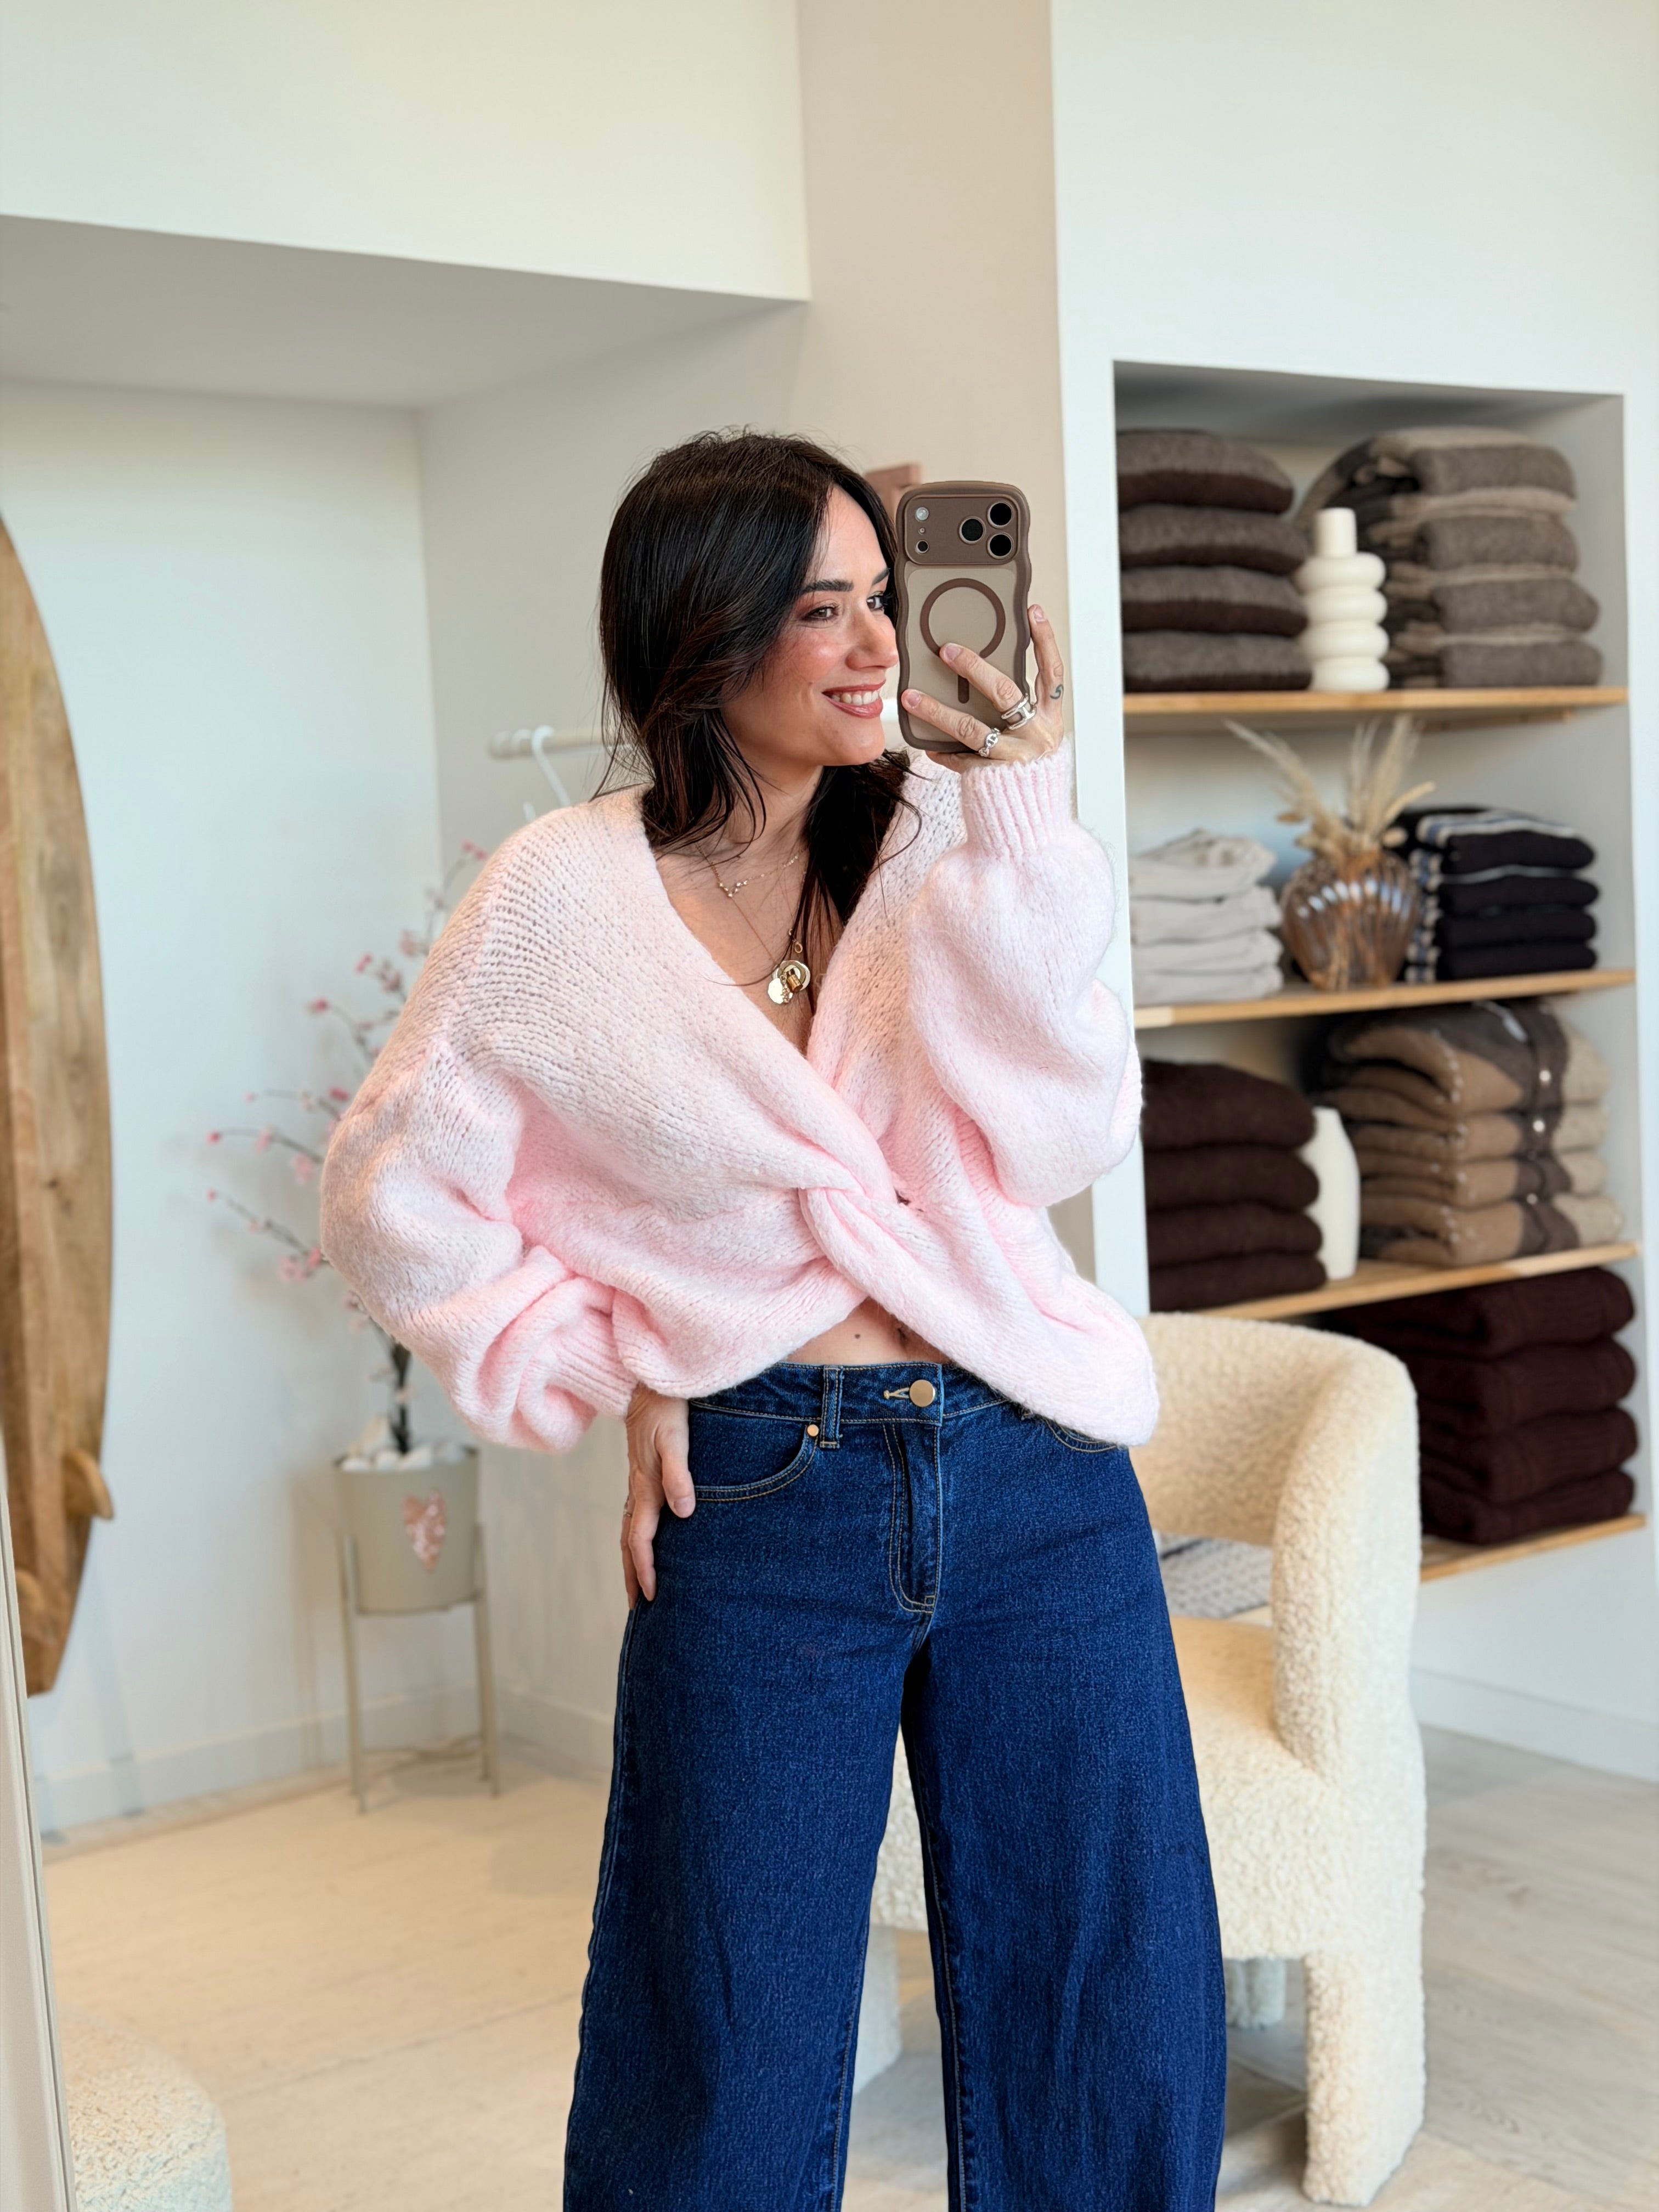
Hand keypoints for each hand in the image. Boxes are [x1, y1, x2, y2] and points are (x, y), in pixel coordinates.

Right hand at [622, 1384, 692, 1606]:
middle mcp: (638, 1490)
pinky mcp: (643, 1476)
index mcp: (644, 1487)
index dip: (645, 1568)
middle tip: (637, 1609)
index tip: (650, 1595)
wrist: (648, 1384)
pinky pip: (636, 1517)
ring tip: (637, 1586)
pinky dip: (637, 1539)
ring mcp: (638, 1484)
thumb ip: (679, 1475)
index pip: (641, 1539)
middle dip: (632, 1575)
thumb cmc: (666, 1410)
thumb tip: (684, 1512)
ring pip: (630, 1531)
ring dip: (632, 1561)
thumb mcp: (675, 1440)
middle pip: (629, 1543)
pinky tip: (647, 1543)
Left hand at [901, 601, 1064, 772]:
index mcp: (1050, 719)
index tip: (1032, 611)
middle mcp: (1036, 736)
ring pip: (971, 729)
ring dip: (937, 710)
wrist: (1031, 820)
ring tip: (911, 696)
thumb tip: (988, 672)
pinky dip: (942, 750)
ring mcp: (1014, 758)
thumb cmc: (1029, 771)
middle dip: (974, 668)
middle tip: (946, 650)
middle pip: (1005, 693)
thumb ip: (1021, 708)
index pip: (1052, 672)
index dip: (1044, 641)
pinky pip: (960, 759)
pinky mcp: (991, 778)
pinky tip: (925, 743)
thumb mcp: (1035, 734)